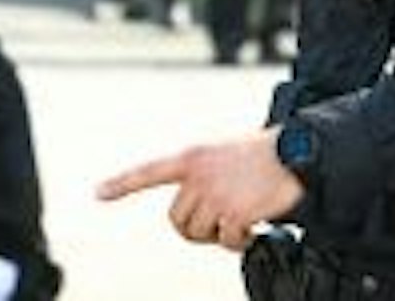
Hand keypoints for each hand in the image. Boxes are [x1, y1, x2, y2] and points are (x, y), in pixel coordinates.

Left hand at [96, 129, 302, 252]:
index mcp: (192, 157)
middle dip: (196, 229)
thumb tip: (194, 212)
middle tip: (219, 225)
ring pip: (199, 233)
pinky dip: (239, 242)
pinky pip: (226, 242)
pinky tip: (252, 230)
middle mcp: (198, 176)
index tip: (98, 193)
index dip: (122, 184)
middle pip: (177, 220)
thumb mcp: (223, 153)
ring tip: (239, 222)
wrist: (296, 154)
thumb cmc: (263, 153)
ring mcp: (215, 195)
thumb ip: (202, 175)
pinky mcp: (234, 212)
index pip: (149, 171)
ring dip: (219, 236)